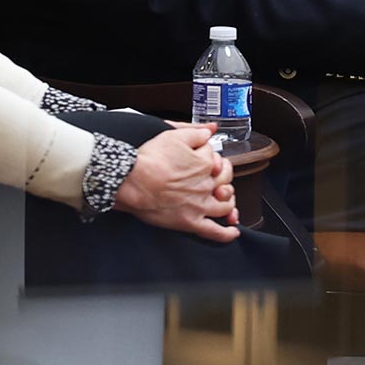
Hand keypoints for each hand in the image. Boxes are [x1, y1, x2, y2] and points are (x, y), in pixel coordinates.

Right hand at [115, 124, 238, 241]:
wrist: (132, 182)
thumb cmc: (148, 160)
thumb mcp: (173, 135)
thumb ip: (195, 132)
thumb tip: (209, 130)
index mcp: (204, 163)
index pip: (215, 157)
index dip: (209, 156)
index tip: (201, 156)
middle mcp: (206, 184)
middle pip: (225, 180)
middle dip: (223, 176)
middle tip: (214, 175)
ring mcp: (200, 205)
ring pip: (225, 204)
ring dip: (228, 201)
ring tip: (223, 199)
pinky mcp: (190, 222)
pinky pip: (214, 231)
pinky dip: (226, 234)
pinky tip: (232, 231)